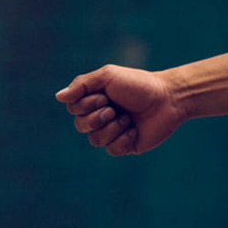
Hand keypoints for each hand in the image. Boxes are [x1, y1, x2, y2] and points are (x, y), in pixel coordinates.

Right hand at [55, 65, 186, 155]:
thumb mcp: (108, 76)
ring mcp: (114, 132)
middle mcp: (102, 116)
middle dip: (97, 117)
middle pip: (80, 126)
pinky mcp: (127, 145)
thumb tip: (58, 97)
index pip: (73, 109)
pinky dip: (122, 139)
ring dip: (112, 128)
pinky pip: (112, 150)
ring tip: (127, 119)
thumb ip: (82, 84)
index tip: (105, 95)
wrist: (168, 98)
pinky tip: (134, 130)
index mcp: (95, 100)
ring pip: (95, 140)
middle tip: (115, 109)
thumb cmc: (139, 84)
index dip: (86, 105)